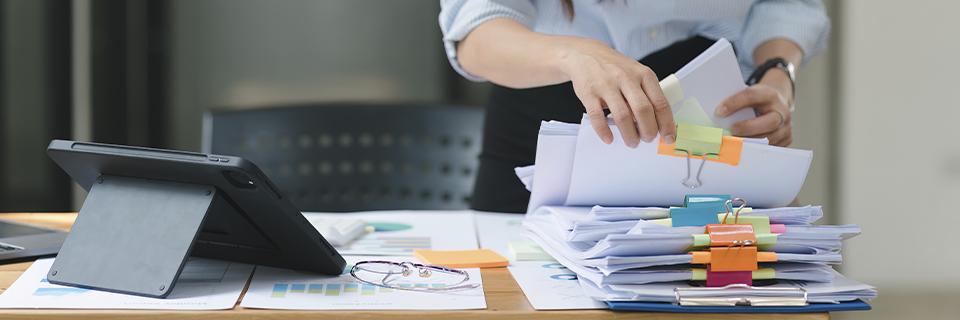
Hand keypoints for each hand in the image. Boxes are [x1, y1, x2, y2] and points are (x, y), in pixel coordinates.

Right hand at [559, 39, 675, 146]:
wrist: (585, 54)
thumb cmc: (615, 68)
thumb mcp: (636, 73)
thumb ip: (646, 94)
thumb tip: (657, 124)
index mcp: (644, 74)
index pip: (660, 103)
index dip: (666, 124)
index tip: (668, 138)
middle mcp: (626, 78)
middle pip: (643, 110)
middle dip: (648, 131)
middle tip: (648, 140)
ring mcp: (606, 85)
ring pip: (623, 116)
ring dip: (629, 134)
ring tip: (632, 142)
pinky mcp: (589, 93)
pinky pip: (597, 116)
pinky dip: (604, 131)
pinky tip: (609, 138)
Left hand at [715, 71, 792, 145]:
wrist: (776, 105)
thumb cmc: (756, 102)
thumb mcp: (748, 96)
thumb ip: (735, 103)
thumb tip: (716, 117)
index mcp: (770, 94)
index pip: (752, 96)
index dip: (734, 103)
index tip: (718, 112)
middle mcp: (782, 111)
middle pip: (769, 121)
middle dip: (747, 128)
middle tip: (730, 131)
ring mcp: (786, 127)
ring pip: (770, 138)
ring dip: (749, 142)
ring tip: (732, 144)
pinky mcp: (786, 139)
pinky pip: (771, 147)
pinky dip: (755, 149)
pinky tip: (742, 150)